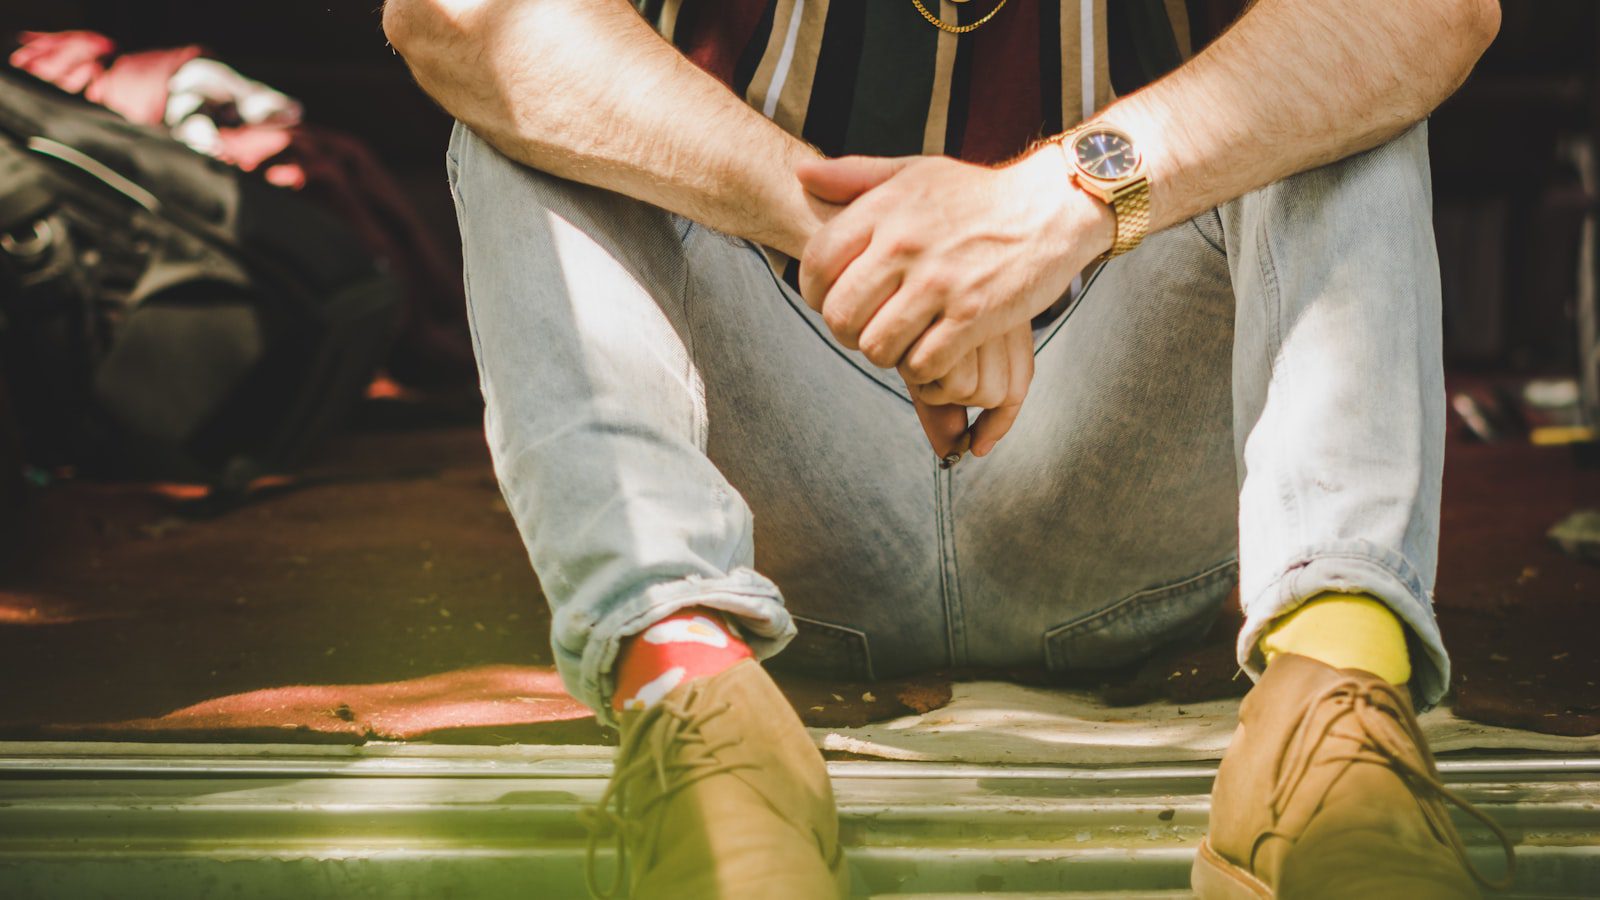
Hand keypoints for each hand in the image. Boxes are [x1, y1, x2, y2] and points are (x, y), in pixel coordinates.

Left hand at [794, 148, 1111, 456]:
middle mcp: (906, 245)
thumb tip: (801, 173)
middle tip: (868, 329)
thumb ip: (855, 175)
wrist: (1052, 207)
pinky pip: (923, 364)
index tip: (832, 299)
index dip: (814, 293)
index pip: (817, 264)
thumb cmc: (978, 194)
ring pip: (877, 347)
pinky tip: (934, 354)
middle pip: (841, 315)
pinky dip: (923, 370)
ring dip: (886, 355)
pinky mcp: (974, 316)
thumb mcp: (915, 171)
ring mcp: (940, 282)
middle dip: (847, 333)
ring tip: (902, 342)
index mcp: (885, 210)